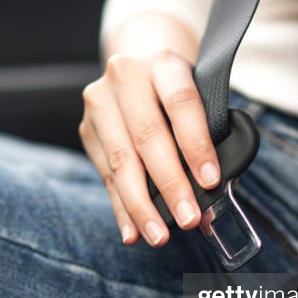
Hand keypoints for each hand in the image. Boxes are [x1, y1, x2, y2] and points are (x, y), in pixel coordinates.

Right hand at [79, 49, 221, 246]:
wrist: (137, 69)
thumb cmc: (176, 91)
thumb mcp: (197, 97)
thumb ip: (206, 138)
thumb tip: (210, 199)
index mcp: (163, 63)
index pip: (181, 103)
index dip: (196, 144)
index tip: (210, 181)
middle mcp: (125, 77)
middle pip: (148, 136)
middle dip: (169, 184)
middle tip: (188, 219)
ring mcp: (99, 102)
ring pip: (121, 160)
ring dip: (141, 205)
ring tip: (158, 234)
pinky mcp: (86, 129)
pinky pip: (106, 176)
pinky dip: (121, 207)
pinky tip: (133, 231)